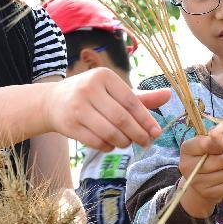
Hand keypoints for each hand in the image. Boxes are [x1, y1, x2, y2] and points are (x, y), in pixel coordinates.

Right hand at [46, 68, 170, 151]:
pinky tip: (111, 144)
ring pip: (109, 132)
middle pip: (121, 118)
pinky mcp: (69, 125)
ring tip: (128, 142)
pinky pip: (96, 142)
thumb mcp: (114, 91)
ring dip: (123, 142)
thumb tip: (169, 95)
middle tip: (147, 142)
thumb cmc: (91, 95)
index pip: (130, 101)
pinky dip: (108, 147)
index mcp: (103, 76)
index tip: (157, 132)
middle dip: (138, 134)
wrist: (53, 102)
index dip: (146, 119)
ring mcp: (77, 107)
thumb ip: (140, 97)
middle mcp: (89, 89)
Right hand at [178, 135, 222, 218]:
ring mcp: (197, 183)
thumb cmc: (204, 157)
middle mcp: (187, 167)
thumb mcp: (203, 144)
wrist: (198, 183)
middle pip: (221, 160)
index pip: (205, 144)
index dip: (219, 144)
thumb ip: (212, 138)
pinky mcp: (209, 194)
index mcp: (186, 150)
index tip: (221, 147)